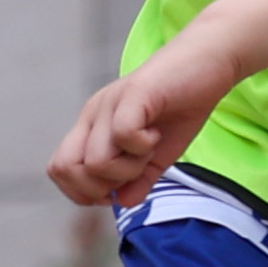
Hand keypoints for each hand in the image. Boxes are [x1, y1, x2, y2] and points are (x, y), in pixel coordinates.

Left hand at [49, 39, 225, 210]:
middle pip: (67, 169)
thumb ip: (137, 180)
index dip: (85, 191)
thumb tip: (123, 202)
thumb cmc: (180, 106)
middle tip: (134, 170)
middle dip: (101, 186)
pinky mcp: (134, 94)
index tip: (120, 186)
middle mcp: (93, 114)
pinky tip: (157, 135)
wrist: (207, 64)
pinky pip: (123, 135)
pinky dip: (143, 147)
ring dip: (128, 168)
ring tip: (150, 150)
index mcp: (91, 127)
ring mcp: (110, 103)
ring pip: (96, 161)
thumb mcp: (156, 155)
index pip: (60, 169)